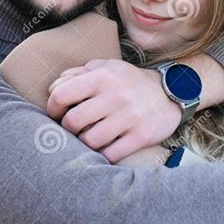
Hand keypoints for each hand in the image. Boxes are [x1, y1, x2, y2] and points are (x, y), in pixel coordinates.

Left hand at [46, 59, 182, 162]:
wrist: (171, 92)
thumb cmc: (129, 82)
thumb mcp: (107, 68)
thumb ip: (78, 74)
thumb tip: (53, 88)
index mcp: (103, 77)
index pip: (62, 94)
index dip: (53, 107)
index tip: (57, 113)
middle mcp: (115, 96)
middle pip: (73, 122)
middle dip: (67, 129)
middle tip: (72, 129)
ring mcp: (129, 117)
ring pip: (90, 141)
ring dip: (84, 143)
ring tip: (88, 138)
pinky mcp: (141, 136)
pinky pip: (111, 154)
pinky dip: (102, 155)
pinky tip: (103, 149)